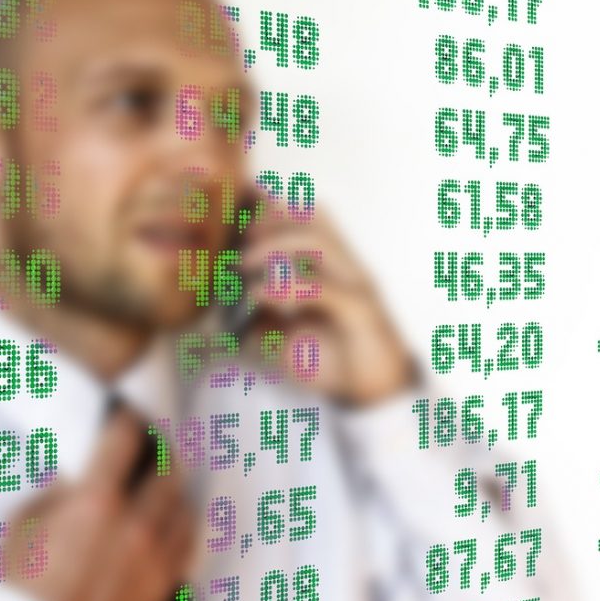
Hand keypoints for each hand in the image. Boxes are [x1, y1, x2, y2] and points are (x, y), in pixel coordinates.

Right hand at [2, 409, 194, 600]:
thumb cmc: (22, 594)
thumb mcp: (19, 533)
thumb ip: (51, 496)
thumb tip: (71, 479)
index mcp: (95, 503)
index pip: (125, 439)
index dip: (125, 421)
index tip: (124, 418)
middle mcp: (134, 522)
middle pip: (167, 466)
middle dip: (159, 450)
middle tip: (151, 446)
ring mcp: (155, 554)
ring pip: (183, 501)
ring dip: (174, 486)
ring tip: (163, 479)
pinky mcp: (165, 582)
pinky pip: (189, 538)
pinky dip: (183, 521)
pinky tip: (173, 516)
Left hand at [237, 187, 417, 406]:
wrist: (375, 394)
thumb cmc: (334, 361)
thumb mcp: (286, 338)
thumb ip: (260, 319)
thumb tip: (224, 309)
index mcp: (333, 266)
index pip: (309, 215)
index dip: (274, 207)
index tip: (237, 218)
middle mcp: (348, 267)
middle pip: (315, 217)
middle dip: (272, 218)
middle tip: (238, 238)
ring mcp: (357, 286)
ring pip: (320, 244)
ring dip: (277, 246)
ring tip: (244, 263)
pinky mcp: (361, 312)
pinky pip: (325, 289)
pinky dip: (289, 287)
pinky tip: (261, 295)